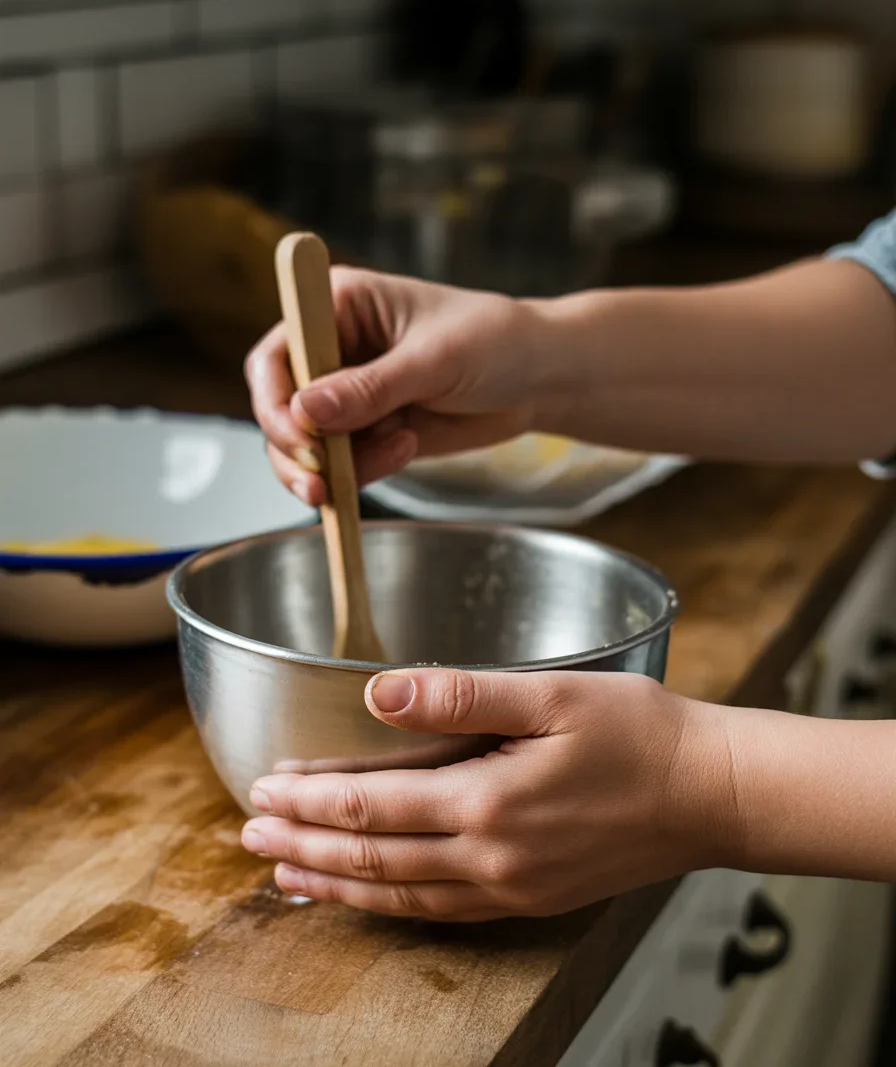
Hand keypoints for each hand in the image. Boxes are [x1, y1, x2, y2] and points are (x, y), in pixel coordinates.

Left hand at [240, 668, 735, 920]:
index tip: (266, 789)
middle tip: (250, 837)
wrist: (710, 794)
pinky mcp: (530, 899)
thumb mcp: (553, 695)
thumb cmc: (639, 733)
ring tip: (286, 879)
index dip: (312, 800)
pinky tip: (370, 899)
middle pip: (373, 859)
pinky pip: (441, 912)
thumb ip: (461, 694)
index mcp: (489, 801)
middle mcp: (491, 858)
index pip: (374, 808)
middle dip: (304, 847)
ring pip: (399, 896)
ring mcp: (511, 888)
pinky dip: (390, 906)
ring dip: (335, 887)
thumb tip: (381, 689)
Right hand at [245, 268, 549, 506]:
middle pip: (279, 406)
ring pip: (306, 444)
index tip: (300, 435)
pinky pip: (343, 462)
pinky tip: (407, 449)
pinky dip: (362, 470)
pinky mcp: (370, 429)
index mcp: (340, 307)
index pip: (278, 354)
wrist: (540, 377)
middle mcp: (335, 349)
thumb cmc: (495, 341)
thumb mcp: (434, 359)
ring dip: (334, 466)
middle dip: (297, 447)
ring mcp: (349, 393)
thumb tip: (306, 409)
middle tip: (322, 481)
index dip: (275, 399)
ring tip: (395, 453)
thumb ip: (371, 387)